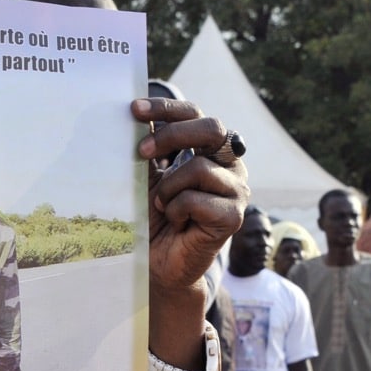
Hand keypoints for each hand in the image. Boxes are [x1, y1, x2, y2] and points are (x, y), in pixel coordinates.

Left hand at [135, 98, 248, 294]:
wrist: (157, 262)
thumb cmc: (154, 216)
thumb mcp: (148, 174)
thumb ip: (150, 145)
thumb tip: (134, 112)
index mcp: (210, 148)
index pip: (195, 114)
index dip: (166, 108)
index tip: (133, 110)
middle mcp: (230, 164)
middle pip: (211, 128)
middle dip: (171, 136)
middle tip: (140, 153)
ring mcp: (237, 190)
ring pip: (199, 167)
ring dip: (168, 188)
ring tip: (163, 207)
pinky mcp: (234, 216)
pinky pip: (196, 199)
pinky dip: (176, 210)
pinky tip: (177, 223)